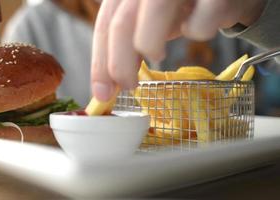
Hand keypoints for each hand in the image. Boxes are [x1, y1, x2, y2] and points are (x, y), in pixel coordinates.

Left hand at [91, 0, 265, 100]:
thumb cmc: (181, 9)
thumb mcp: (148, 23)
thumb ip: (128, 45)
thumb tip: (108, 83)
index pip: (106, 23)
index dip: (101, 61)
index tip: (103, 93)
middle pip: (122, 21)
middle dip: (120, 63)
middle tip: (128, 86)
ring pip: (155, 10)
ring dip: (151, 44)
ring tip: (158, 55)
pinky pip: (199, 21)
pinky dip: (198, 30)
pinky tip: (200, 25)